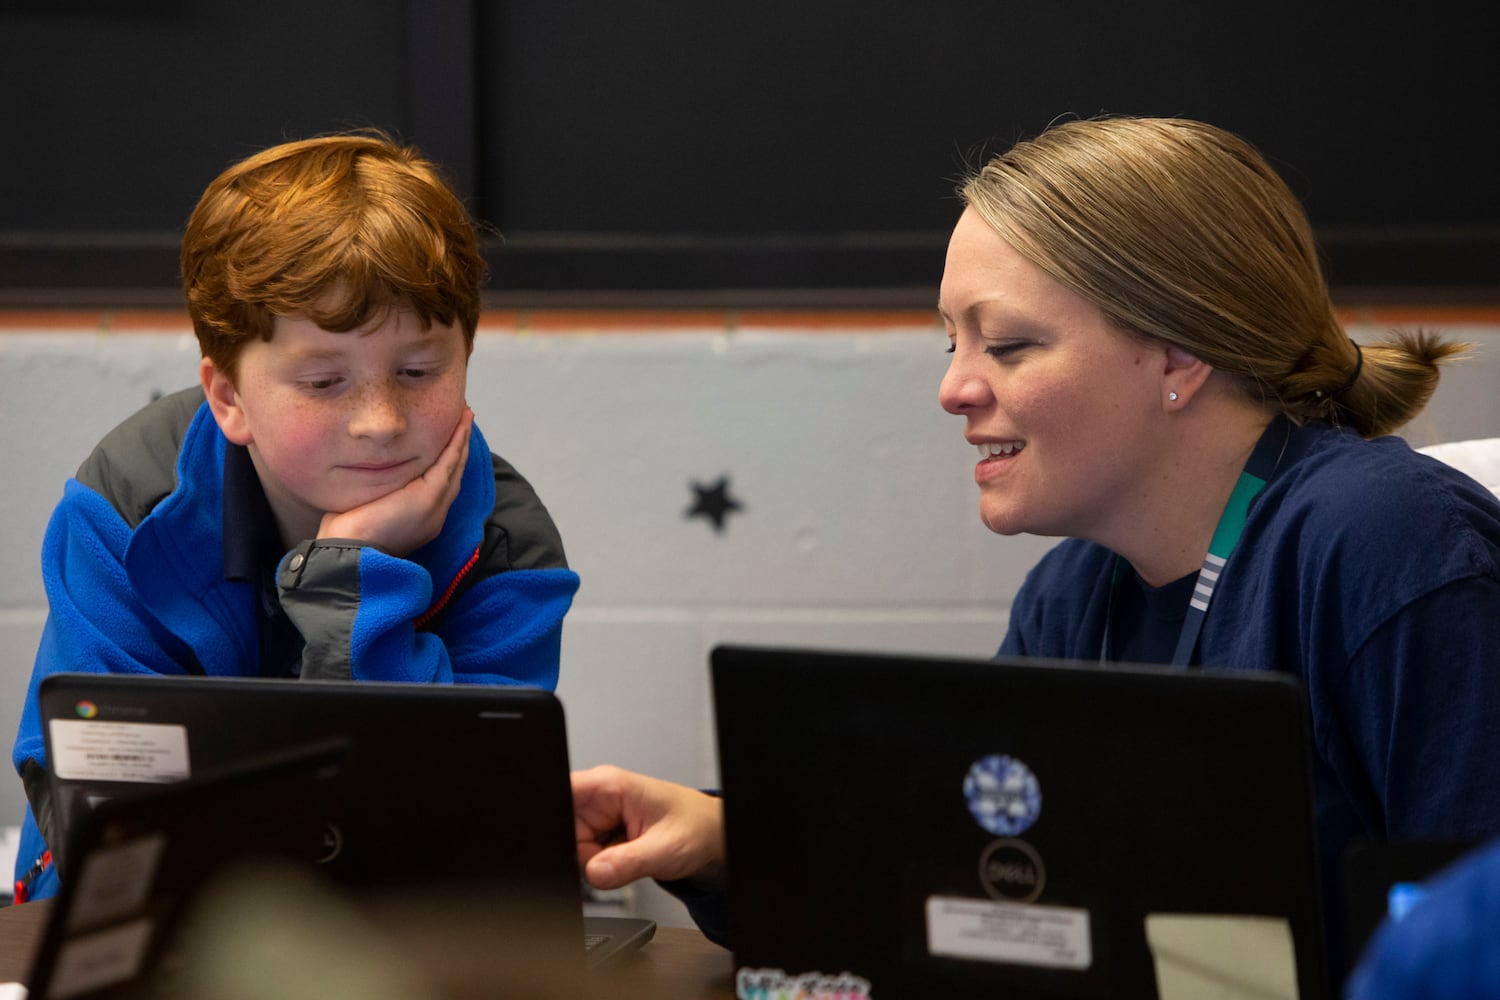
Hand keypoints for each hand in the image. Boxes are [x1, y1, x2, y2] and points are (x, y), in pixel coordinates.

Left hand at [317, 407, 472, 556]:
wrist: (351, 551)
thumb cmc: (348, 535)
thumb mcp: (366, 506)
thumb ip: (375, 489)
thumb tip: (366, 471)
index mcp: (420, 518)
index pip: (438, 482)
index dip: (444, 459)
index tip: (445, 437)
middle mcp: (435, 512)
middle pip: (453, 472)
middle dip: (459, 445)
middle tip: (463, 420)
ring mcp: (436, 504)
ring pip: (455, 464)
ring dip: (461, 439)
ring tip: (466, 416)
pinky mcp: (431, 495)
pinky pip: (450, 462)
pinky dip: (457, 441)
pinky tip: (461, 424)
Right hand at [571, 765, 724, 889]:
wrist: (711, 837)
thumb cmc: (697, 827)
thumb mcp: (665, 848)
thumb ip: (627, 862)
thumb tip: (593, 873)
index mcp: (609, 785)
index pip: (560, 791)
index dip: (555, 818)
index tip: (576, 843)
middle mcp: (600, 798)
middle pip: (563, 831)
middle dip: (584, 854)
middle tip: (619, 857)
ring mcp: (601, 817)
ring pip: (574, 849)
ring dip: (596, 862)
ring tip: (630, 857)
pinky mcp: (604, 835)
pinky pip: (587, 858)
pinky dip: (603, 867)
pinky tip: (627, 860)